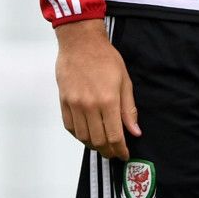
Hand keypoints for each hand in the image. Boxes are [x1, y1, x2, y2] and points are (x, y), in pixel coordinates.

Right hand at [55, 20, 139, 159]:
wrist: (80, 43)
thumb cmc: (105, 58)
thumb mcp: (124, 81)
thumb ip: (129, 109)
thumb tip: (135, 132)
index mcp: (108, 100)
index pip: (115, 136)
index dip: (120, 150)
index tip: (124, 154)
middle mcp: (90, 106)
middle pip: (99, 140)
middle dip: (108, 151)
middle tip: (114, 152)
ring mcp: (75, 104)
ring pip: (83, 137)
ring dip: (93, 145)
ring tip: (101, 144)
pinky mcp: (64, 102)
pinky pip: (70, 127)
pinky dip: (79, 135)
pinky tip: (87, 134)